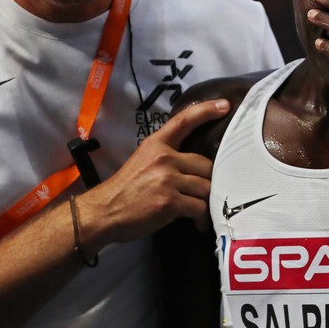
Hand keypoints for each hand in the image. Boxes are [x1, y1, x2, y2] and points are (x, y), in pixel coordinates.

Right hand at [78, 99, 229, 251]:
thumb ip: (167, 158)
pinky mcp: (169, 201)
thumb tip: (195, 164)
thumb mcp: (143, 161)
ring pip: (206, 187)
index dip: (206, 111)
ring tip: (200, 211)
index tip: (224, 105)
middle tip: (203, 194)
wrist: (103, 212)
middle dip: (207, 181)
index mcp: (156, 144)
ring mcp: (167, 179)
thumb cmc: (125, 189)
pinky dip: (201, 217)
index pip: (184, 121)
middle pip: (205, 165)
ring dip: (205, 201)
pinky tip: (197, 222)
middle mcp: (163, 157)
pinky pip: (199, 207)